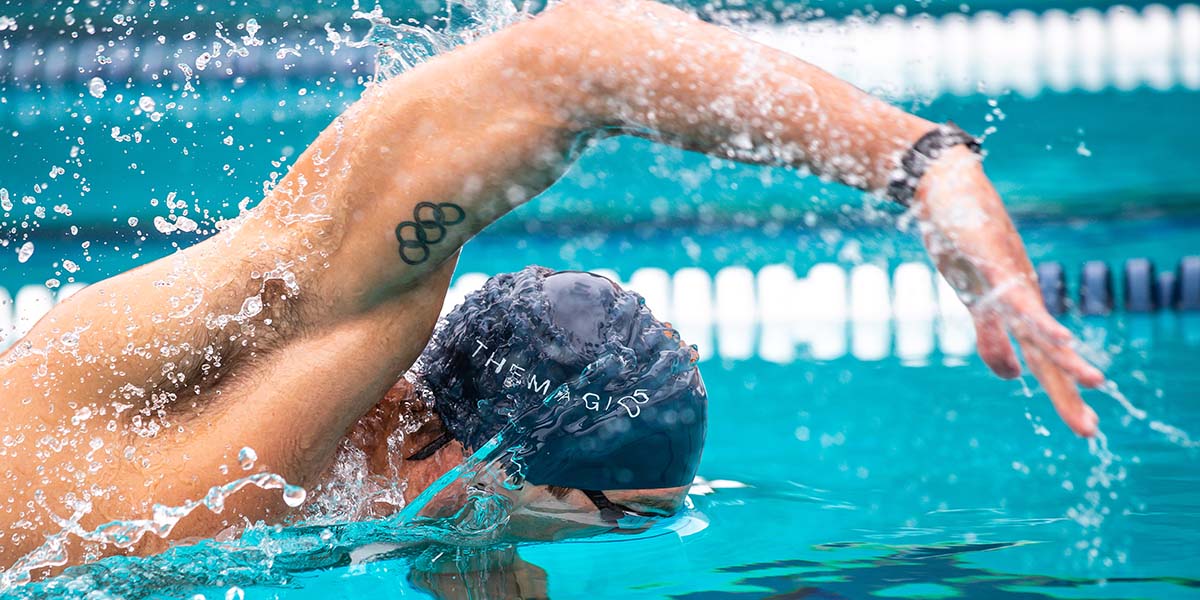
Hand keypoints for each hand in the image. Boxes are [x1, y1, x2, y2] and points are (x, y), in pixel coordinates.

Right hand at [913, 146, 1105, 436]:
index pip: (1043, 362)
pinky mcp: (988, 259)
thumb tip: (1013, 376)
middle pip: (1045, 353)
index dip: (1063, 395)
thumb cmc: (961, 240)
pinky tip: (1057, 336)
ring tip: (1094, 382)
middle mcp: (1020, 298)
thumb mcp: (974, 298)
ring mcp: (1006, 278)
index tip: (1087, 429)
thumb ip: (992, 337)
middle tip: (1090, 431)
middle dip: (1067, 390)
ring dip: (1063, 356)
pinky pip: (1013, 294)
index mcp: (1018, 312)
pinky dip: (1035, 318)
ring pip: (1036, 324)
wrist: (946, 185)